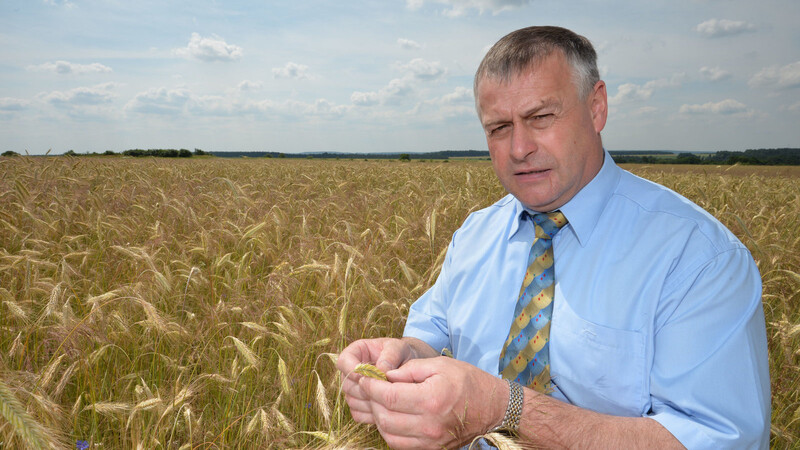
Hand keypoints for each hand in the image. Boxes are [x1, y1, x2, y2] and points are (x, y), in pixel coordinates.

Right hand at [336, 338, 415, 423]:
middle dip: (365, 389)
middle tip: (385, 389)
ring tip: (390, 398)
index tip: (368, 376)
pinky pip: (358, 414)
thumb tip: (381, 369)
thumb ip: (390, 356)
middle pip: (346, 384)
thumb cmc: (401, 354)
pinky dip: (371, 413)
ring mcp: (352, 389)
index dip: (352, 370)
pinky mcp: (358, 405)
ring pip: (352, 401)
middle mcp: (350, 372)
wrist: (407, 368)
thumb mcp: (399, 348)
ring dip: (370, 402)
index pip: (343, 361)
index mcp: (356, 352)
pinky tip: (387, 408)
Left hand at [359, 356, 506, 448]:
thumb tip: (385, 375)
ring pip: (389, 434)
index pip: (388, 397)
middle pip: (384, 418)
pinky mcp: (431, 449)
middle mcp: (429, 425)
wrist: (493, 408)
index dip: (371, 386)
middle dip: (371, 401)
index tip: (364, 377)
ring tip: (379, 402)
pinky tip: (391, 416)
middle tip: (369, 388)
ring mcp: (430, 441)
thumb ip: (410, 370)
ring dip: (378, 418)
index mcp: (431, 399)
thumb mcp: (440, 365)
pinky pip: (400, 444)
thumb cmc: (468, 382)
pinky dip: (390, 431)